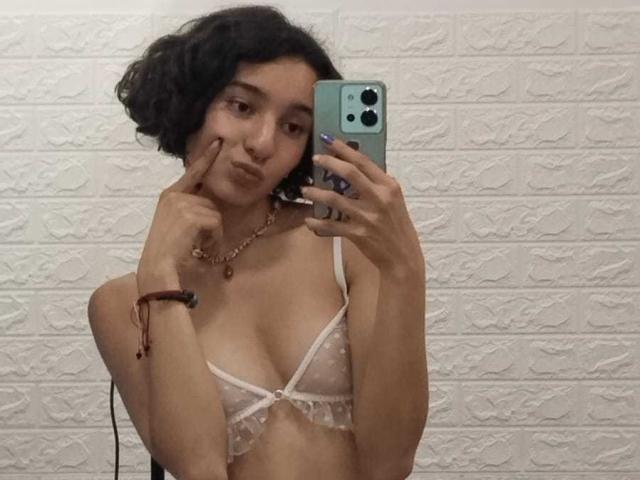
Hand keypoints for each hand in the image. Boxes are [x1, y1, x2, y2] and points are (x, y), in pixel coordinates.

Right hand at [137, 138, 223, 281]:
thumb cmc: (168, 251)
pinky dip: (214, 239)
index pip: (193, 172)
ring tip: (197, 246)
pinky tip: (201, 248)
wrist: (158, 266)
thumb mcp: (176, 223)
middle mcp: (174, 195)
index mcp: (170, 195)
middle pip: (210, 202)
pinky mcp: (191, 215)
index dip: (206, 157)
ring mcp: (182, 204)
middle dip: (210, 223)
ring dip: (212, 234)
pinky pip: (216, 224)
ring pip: (215, 214)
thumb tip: (210, 206)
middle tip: (198, 241)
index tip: (217, 143)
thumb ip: (189, 209)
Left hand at [301, 136, 423, 274]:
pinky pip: (331, 226)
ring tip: (305, 190)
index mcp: (389, 186)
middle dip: (329, 162)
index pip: (364, 161)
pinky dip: (317, 224)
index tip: (329, 139)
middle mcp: (379, 198)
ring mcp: (368, 216)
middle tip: (315, 159)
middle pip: (349, 173)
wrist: (403, 256)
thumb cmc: (396, 226)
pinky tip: (309, 221)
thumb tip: (353, 167)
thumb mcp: (393, 200)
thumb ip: (376, 185)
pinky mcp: (358, 233)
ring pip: (334, 199)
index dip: (344, 148)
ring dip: (316, 193)